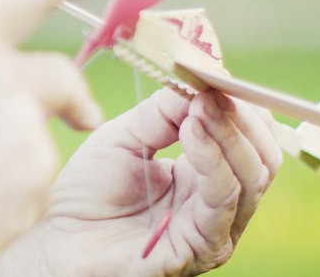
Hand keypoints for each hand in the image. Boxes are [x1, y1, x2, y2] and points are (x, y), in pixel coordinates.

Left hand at [0, 89, 282, 276]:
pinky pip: (223, 199)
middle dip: (242, 117)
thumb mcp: (128, 135)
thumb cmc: (87, 192)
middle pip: (264, 157)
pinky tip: (191, 132)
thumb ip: (165, 112)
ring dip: (229, 133)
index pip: (251, 137)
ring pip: (252, 176)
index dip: (241, 104)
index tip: (215, 73)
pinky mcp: (200, 247)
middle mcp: (220, 205)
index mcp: (208, 177)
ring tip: (199, 106)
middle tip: (212, 89)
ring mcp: (215, 229)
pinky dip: (213, 159)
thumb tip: (202, 80)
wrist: (56, 238)